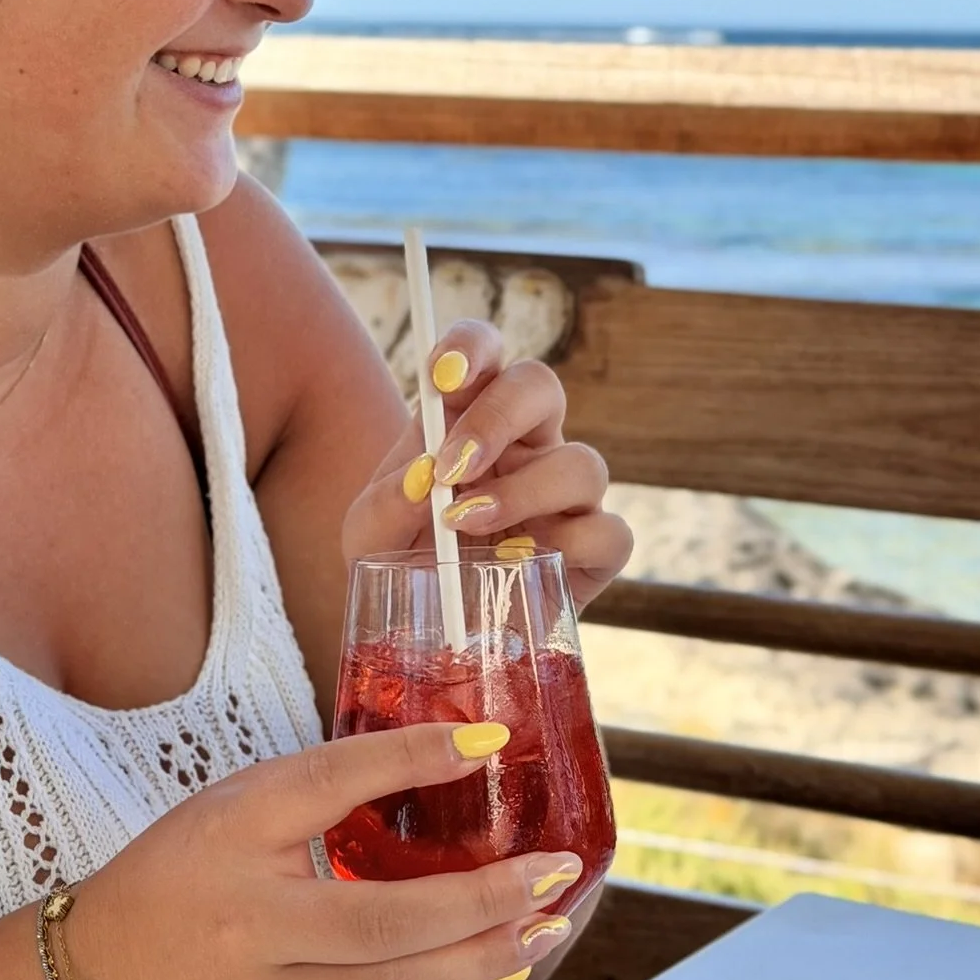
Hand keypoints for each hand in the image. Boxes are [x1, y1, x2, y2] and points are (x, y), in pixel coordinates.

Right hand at [72, 724, 584, 979]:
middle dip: (483, 902)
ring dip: (484, 961)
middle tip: (551, 871)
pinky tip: (493, 971)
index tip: (487, 741)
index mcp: (237, 855)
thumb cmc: (176, 877)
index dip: (410, 761)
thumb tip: (448, 749)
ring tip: (544, 927)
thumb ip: (335, 780)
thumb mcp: (241, 804)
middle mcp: (258, 941)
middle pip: (385, 927)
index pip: (330, 792)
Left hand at [341, 321, 632, 615]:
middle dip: (497, 417)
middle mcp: (526, 444)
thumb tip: (423, 478)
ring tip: (468, 525)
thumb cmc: (403, 564)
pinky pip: (611, 532)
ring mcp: (566, 496)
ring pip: (583, 462)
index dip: (471, 347)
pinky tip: (521, 567)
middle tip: (452, 466)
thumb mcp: (368, 537)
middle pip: (540, 386)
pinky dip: (571, 547)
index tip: (442, 375)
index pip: (484, 352)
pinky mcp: (594, 550)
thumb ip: (385, 505)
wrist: (430, 632)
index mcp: (468, 418)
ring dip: (524, 492)